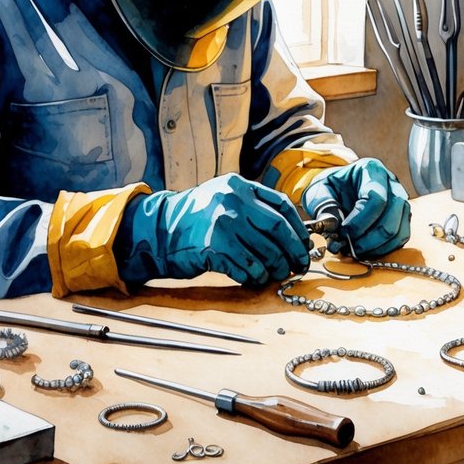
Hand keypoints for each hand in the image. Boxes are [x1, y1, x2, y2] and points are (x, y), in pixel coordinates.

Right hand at [115, 173, 310, 286]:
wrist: (159, 230)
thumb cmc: (196, 218)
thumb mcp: (223, 197)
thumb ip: (253, 206)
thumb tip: (292, 231)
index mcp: (239, 186)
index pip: (282, 206)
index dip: (298, 229)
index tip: (304, 245)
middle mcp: (233, 202)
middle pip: (278, 230)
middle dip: (294, 251)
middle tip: (299, 265)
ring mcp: (224, 225)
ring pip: (266, 252)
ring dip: (276, 268)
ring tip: (276, 274)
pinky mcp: (215, 249)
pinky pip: (247, 267)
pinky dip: (255, 276)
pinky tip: (254, 278)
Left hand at [301, 158, 410, 259]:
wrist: (339, 189)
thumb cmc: (331, 188)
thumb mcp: (319, 191)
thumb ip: (323, 206)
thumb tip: (332, 226)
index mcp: (371, 170)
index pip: (376, 198)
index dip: (361, 222)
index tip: (344, 233)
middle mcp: (391, 183)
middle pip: (392, 215)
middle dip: (370, 237)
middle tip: (350, 248)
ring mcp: (401, 200)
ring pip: (399, 229)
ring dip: (377, 246)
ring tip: (356, 251)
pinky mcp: (402, 217)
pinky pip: (401, 237)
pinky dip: (384, 249)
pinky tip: (366, 250)